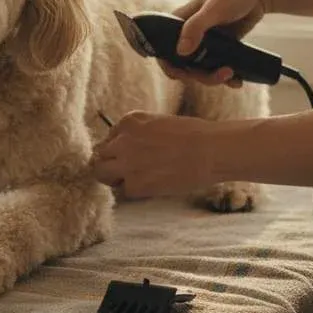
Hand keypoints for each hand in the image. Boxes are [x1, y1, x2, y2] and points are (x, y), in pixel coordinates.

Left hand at [92, 111, 226, 197]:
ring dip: (114, 178)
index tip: (135, 156)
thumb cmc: (195, 136)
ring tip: (136, 180)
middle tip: (129, 171)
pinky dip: (135, 192)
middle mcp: (121, 140)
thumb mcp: (160, 123)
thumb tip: (128, 151)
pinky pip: (123, 191)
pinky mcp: (134, 184)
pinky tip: (154, 186)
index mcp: (128, 121)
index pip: (110, 138)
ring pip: (101, 173)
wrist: (212, 150)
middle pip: (100, 155)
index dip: (120, 150)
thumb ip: (139, 134)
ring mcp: (125, 162)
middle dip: (112, 163)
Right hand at [163, 0, 268, 86]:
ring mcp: (204, 43)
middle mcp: (187, 35)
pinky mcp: (219, 49)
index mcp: (178, 23)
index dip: (170, 66)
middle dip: (201, 76)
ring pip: (200, 70)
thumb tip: (181, 52)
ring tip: (232, 76)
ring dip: (214, 78)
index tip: (185, 75)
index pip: (163, 50)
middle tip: (222, 74)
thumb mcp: (214, 9)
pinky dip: (226, 78)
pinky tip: (237, 81)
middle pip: (184, 66)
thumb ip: (195, 27)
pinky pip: (217, 68)